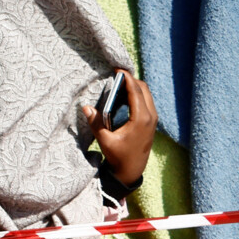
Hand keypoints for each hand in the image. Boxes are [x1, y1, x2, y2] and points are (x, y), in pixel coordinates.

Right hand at [83, 70, 156, 186]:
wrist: (132, 170)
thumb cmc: (119, 156)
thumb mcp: (105, 140)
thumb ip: (96, 123)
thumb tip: (86, 107)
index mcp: (141, 118)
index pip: (136, 91)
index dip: (127, 78)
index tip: (117, 68)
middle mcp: (150, 116)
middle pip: (143, 89)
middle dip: (130, 79)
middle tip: (115, 75)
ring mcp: (153, 119)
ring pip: (146, 94)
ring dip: (134, 87)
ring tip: (118, 83)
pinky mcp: (151, 121)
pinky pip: (146, 101)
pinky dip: (136, 94)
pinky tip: (123, 96)